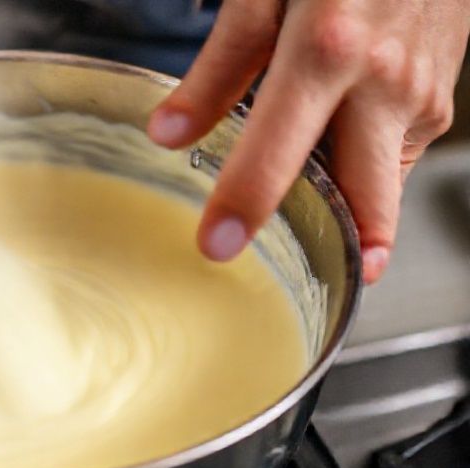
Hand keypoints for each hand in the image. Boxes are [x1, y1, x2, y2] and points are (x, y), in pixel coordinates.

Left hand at [147, 0, 469, 282]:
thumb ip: (219, 66)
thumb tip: (170, 133)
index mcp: (328, 49)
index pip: (280, 147)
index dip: (246, 201)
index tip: (217, 246)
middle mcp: (383, 81)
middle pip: (364, 199)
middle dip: (337, 249)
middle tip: (299, 279)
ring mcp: (419, 94)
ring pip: (382, 184)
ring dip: (347, 210)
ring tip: (305, 219)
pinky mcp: (437, 100)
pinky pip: (394, 156)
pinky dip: (362, 169)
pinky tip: (334, 155)